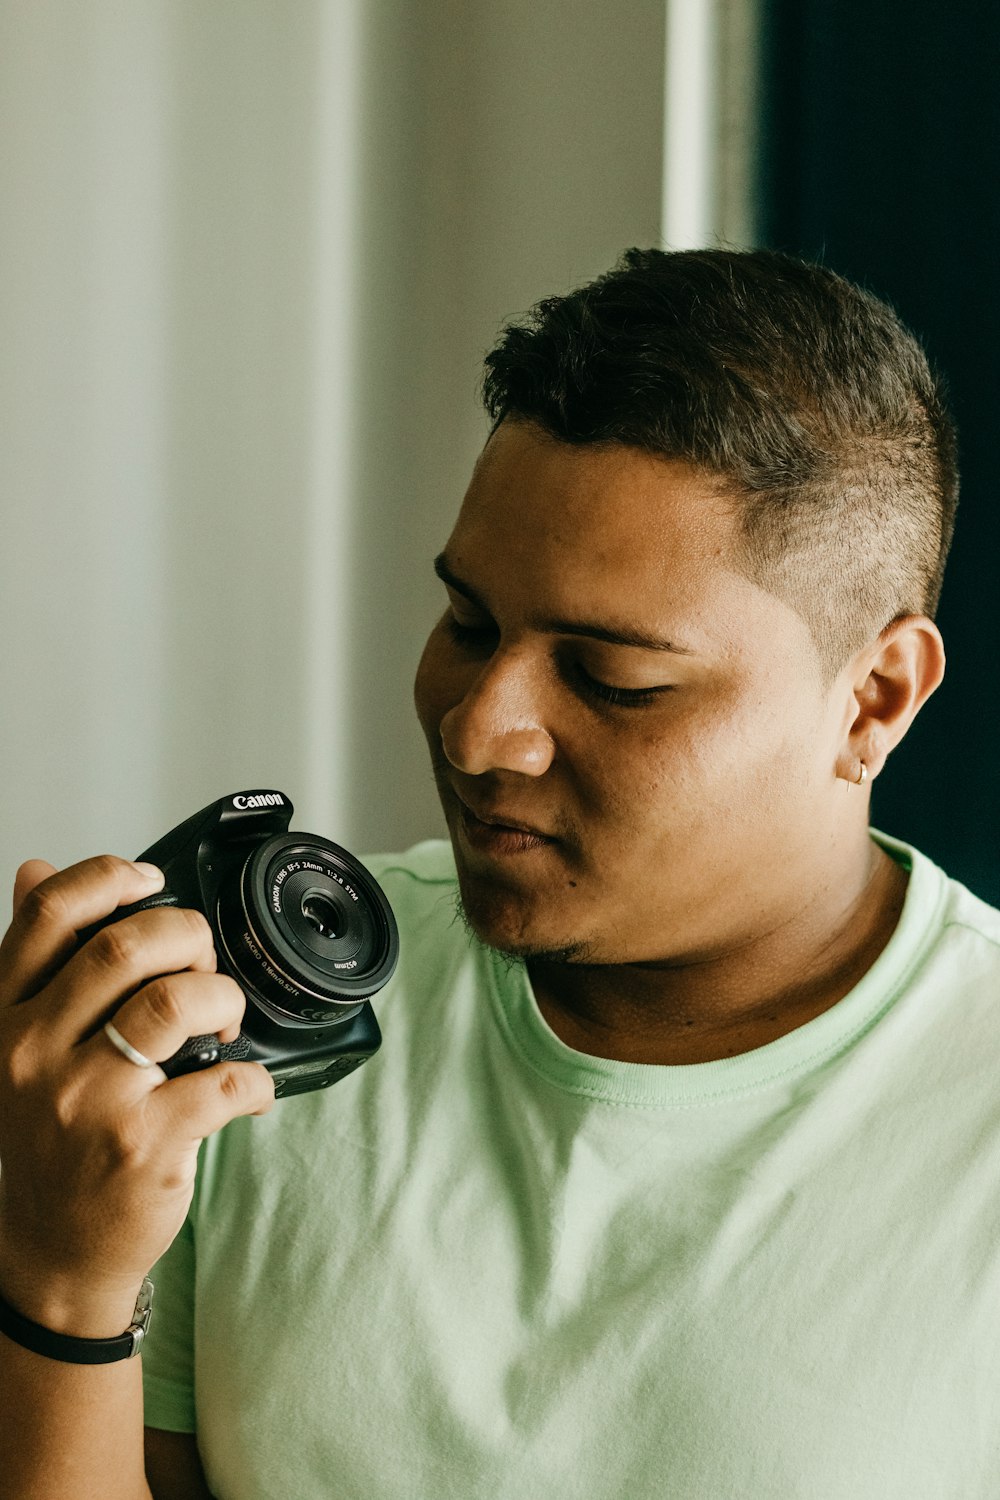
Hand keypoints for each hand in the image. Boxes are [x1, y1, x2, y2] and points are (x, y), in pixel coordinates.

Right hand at [0, 855, 273, 1336]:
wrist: (51, 1253)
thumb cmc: (49, 1139)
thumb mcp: (17, 1045)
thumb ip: (33, 959)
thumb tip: (36, 867)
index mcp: (5, 1018)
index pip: (47, 916)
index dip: (109, 878)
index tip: (153, 880)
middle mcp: (34, 1055)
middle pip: (125, 949)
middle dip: (188, 937)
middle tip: (205, 962)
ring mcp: (88, 1101)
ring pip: (174, 1002)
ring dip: (221, 996)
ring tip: (226, 1020)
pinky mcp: (142, 1146)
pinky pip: (223, 1082)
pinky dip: (253, 1078)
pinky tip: (246, 1088)